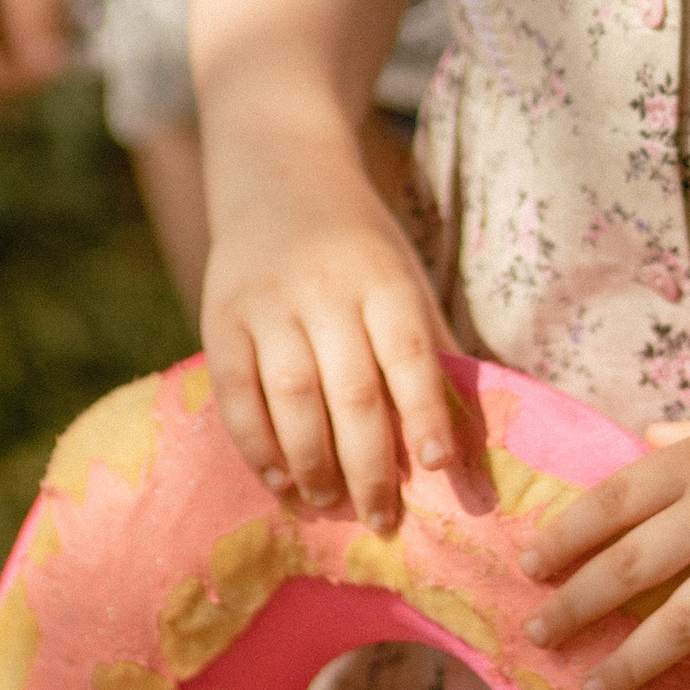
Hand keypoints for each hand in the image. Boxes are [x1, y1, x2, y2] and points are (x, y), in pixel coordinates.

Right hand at [201, 156, 461, 536]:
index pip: (408, 351)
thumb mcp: (404, 275)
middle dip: (370, 466)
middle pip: (352, 389)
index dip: (425, 413)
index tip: (438, 469)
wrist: (278, 169)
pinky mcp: (220, 316)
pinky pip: (235, 392)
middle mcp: (324, 286)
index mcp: (382, 275)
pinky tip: (279, 480)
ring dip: (314, 464)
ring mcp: (267, 300)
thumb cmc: (358, 243)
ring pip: (293, 397)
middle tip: (383, 520)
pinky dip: (257, 444)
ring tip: (331, 505)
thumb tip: (469, 440)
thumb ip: (429, 348)